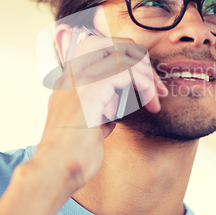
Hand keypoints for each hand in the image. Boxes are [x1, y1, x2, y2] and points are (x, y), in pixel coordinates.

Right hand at [32, 32, 167, 192]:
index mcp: (72, 79)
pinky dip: (145, 86)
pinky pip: (127, 73)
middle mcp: (73, 74)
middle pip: (115, 44)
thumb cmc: (76, 153)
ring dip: (148, 76)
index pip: (101, 46)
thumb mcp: (93, 121)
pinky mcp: (90, 90)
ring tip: (156, 98)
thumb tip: (122, 99)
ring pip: (124, 55)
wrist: (59, 170)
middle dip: (142, 62)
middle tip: (156, 88)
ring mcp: (80, 79)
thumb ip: (105, 105)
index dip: (129, 57)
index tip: (146, 82)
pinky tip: (150, 105)